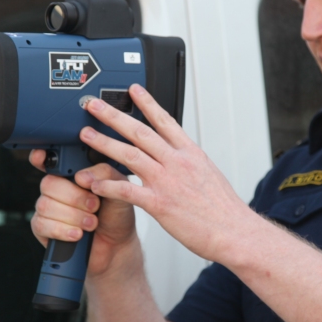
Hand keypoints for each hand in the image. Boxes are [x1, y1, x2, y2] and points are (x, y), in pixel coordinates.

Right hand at [28, 151, 139, 276]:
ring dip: (73, 216)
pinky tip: (77, 234)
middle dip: (75, 197)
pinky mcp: (43, 228)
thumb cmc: (117, 214)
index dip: (42, 157)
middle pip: (49, 184)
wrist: (117, 246)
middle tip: (95, 206)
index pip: (50, 160)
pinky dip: (63, 230)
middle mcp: (58, 189)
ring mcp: (48, 208)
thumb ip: (105, 174)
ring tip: (92, 223)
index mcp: (73, 174)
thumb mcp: (120, 188)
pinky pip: (42, 225)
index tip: (43, 156)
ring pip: (46, 205)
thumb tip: (80, 176)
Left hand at [78, 84, 255, 262]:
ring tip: (86, 134)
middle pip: (140, 132)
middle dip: (114, 116)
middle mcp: (178, 162)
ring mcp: (168, 181)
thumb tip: (179, 156)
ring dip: (105, 142)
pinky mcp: (159, 204)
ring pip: (130, 155)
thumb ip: (190, 163)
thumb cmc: (224, 210)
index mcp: (191, 153)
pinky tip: (94, 181)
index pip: (165, 120)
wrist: (235, 232)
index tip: (133, 90)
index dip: (147, 103)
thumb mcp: (209, 175)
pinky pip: (127, 190)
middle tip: (94, 105)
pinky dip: (108, 184)